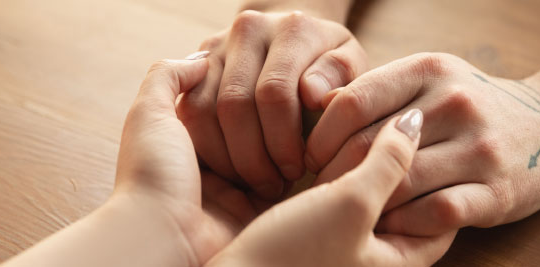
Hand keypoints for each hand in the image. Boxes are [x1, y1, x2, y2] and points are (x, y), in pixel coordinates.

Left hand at [3, 57, 274, 266]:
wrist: (164, 234)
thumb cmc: (154, 171)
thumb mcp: (149, 113)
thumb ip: (168, 78)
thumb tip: (203, 58)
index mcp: (193, 132)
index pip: (234, 95)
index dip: (248, 93)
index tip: (259, 90)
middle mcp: (219, 153)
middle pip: (260, 119)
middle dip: (270, 124)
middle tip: (278, 127)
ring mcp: (242, 179)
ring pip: (278, 146)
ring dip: (284, 147)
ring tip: (291, 150)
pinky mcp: (261, 204)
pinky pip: (289, 181)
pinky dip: (298, 169)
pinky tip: (307, 160)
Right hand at [176, 10, 366, 198]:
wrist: (291, 38)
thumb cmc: (326, 65)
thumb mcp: (351, 69)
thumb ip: (340, 80)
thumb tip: (313, 95)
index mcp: (292, 29)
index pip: (274, 93)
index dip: (282, 141)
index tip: (296, 172)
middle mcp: (248, 30)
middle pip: (234, 104)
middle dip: (253, 157)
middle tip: (272, 186)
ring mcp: (216, 47)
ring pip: (203, 111)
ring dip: (226, 158)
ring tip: (251, 181)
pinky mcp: (195, 66)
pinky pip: (188, 113)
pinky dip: (206, 148)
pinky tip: (230, 168)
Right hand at [207, 110, 455, 266]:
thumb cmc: (292, 256)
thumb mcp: (350, 204)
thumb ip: (388, 162)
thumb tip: (415, 121)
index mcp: (400, 260)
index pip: (445, 210)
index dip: (439, 168)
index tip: (427, 133)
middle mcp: (378, 256)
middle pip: (409, 201)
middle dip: (403, 163)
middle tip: (396, 123)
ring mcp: (347, 246)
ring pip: (373, 197)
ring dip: (367, 165)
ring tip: (360, 132)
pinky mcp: (318, 235)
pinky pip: (343, 200)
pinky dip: (341, 174)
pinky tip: (328, 151)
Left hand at [305, 53, 539, 235]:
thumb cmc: (463, 105)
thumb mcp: (424, 81)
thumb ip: (375, 91)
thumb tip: (321, 104)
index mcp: (427, 69)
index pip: (352, 103)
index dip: (320, 136)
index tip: (312, 156)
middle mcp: (454, 103)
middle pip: (368, 146)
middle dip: (332, 174)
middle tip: (321, 189)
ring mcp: (479, 147)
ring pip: (398, 183)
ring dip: (364, 203)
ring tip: (349, 208)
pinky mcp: (497, 191)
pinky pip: (435, 214)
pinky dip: (403, 223)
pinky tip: (389, 222)